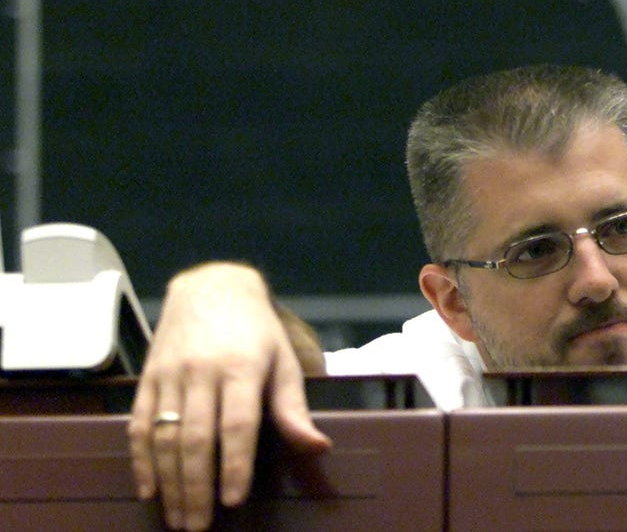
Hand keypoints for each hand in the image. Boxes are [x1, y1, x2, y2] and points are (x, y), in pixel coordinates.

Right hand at [127, 263, 330, 529]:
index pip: (237, 424)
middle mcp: (202, 372)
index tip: (234, 500)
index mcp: (243, 367)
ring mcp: (170, 375)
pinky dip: (140, 460)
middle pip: (196, 438)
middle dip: (196, 487)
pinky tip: (148, 489)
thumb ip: (293, 409)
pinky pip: (138, 424)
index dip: (235, 464)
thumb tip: (318, 447)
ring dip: (168, 483)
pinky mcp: (148, 378)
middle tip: (198, 526)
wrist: (212, 288)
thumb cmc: (256, 331)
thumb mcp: (284, 361)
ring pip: (164, 436)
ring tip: (177, 518)